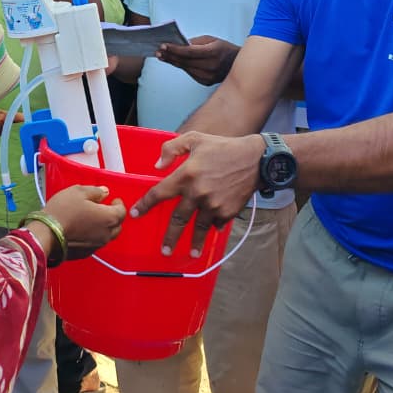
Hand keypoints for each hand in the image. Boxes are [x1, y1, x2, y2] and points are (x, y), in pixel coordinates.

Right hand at [41, 184, 126, 259]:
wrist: (46, 233)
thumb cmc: (63, 210)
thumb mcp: (78, 192)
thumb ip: (95, 191)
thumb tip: (105, 192)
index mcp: (108, 218)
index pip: (122, 212)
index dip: (119, 204)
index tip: (113, 200)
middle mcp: (107, 235)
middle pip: (117, 226)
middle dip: (113, 217)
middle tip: (105, 209)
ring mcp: (96, 246)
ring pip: (107, 236)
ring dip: (104, 227)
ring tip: (93, 219)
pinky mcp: (85, 254)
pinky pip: (95, 243)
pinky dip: (94, 236)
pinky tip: (83, 230)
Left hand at [130, 131, 262, 256]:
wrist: (256, 159)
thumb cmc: (223, 147)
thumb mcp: (195, 139)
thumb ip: (171, 149)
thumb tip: (157, 167)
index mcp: (186, 175)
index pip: (159, 194)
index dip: (145, 204)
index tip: (136, 214)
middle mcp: (197, 193)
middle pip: (177, 220)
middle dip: (170, 236)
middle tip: (164, 250)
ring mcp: (213, 205)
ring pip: (198, 227)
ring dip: (194, 242)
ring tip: (192, 253)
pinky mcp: (227, 211)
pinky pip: (216, 222)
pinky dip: (213, 226)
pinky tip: (212, 230)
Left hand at [158, 36, 239, 86]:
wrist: (238, 64)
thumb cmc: (224, 49)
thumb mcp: (212, 40)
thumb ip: (195, 42)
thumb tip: (179, 44)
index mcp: (213, 52)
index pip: (189, 52)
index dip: (174, 49)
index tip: (163, 45)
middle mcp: (211, 66)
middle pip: (185, 61)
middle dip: (170, 56)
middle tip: (158, 51)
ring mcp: (208, 76)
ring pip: (185, 68)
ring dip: (173, 62)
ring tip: (162, 56)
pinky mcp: (206, 82)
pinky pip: (190, 73)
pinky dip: (182, 67)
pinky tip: (173, 61)